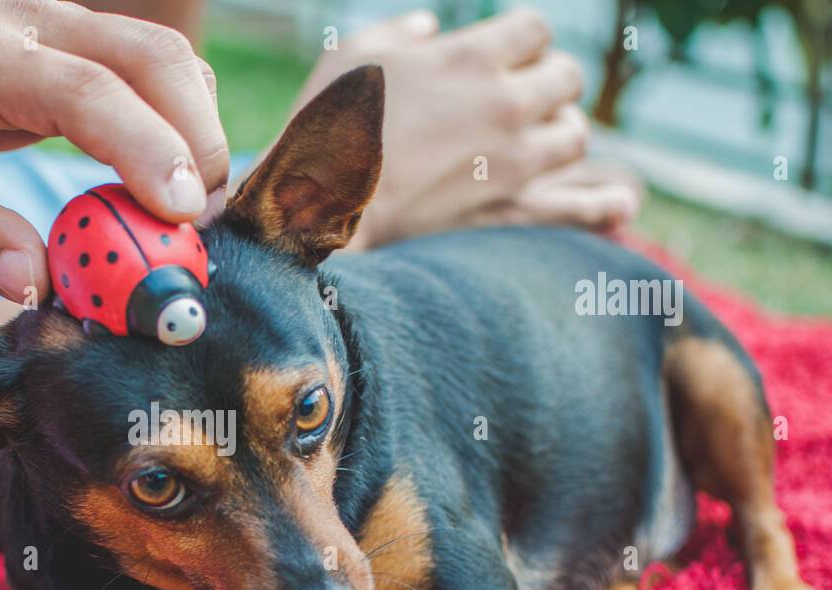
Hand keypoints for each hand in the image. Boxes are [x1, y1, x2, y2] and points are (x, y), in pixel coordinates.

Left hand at [0, 0, 228, 301]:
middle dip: (198, 144)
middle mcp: (35, 23)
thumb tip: (40, 285)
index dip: (145, 150)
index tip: (184, 215)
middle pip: (152, 60)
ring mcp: (70, 21)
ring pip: (172, 58)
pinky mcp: (93, 36)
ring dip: (201, 134)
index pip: (83, 93)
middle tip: (199, 230)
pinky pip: (166, 68)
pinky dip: (187, 123)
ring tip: (188, 213)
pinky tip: (173, 178)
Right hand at [293, 8, 639, 245]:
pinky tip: (620, 203)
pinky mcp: (508, 210)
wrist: (318, 207)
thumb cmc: (327, 125)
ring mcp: (513, 161)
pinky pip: (572, 207)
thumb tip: (430, 29)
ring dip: (559, 134)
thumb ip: (402, 33)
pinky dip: (600, 205)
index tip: (497, 58)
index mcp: (473, 56)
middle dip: (545, 84)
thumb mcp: (353, 54)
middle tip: (517, 101)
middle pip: (565, 78)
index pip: (535, 30)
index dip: (519, 43)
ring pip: (573, 136)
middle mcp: (506, 103)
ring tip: (535, 144)